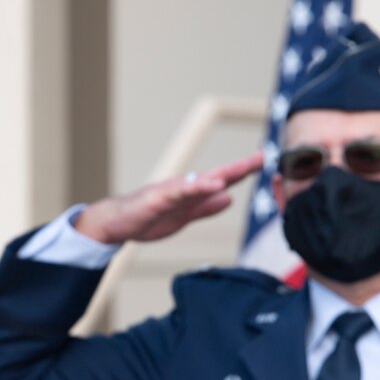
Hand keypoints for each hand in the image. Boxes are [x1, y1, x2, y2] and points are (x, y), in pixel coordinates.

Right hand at [72, 153, 262, 245]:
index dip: (242, 171)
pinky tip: (213, 185)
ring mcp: (171, 191)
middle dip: (240, 167)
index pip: (222, 180)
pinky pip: (180, 192)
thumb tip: (228, 198)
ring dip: (223, 174)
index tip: (263, 161)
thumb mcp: (184, 216)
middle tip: (261, 157)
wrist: (116, 223)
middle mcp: (185, 187)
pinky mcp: (158, 198)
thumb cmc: (147, 218)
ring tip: (244, 168)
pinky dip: (197, 187)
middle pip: (217, 174)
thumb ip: (205, 207)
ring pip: (201, 180)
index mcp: (192, 193)